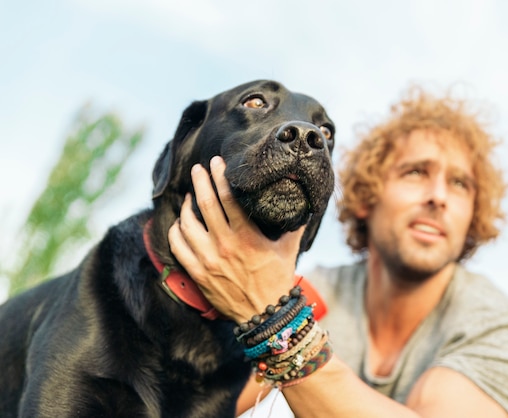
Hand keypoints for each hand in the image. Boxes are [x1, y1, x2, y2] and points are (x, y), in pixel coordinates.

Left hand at [168, 156, 304, 322]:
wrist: (266, 316)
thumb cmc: (278, 280)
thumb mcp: (289, 250)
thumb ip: (294, 225)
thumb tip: (306, 203)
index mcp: (247, 236)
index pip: (228, 198)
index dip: (220, 176)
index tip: (216, 162)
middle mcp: (225, 245)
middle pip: (205, 204)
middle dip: (200, 181)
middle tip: (197, 168)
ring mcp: (208, 260)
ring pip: (187, 224)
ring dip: (186, 206)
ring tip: (190, 195)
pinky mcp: (198, 274)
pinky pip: (179, 246)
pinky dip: (176, 231)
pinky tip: (179, 223)